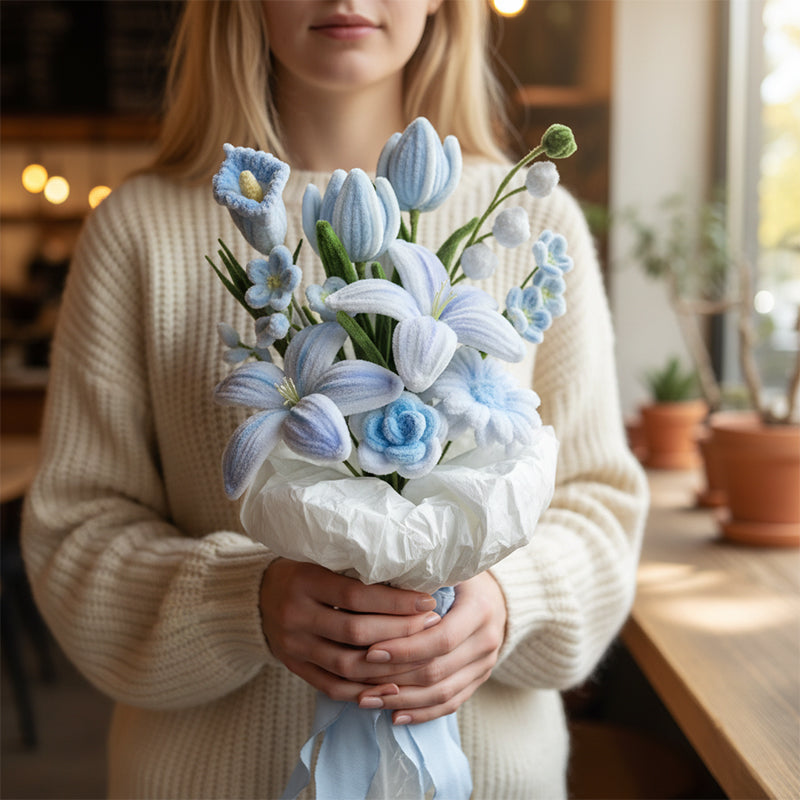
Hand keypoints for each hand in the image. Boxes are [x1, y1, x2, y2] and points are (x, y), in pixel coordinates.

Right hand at [259, 559, 440, 701]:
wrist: (257, 595)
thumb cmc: (303, 571)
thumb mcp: (322, 561)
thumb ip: (356, 570)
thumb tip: (411, 579)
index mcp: (305, 581)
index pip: (357, 595)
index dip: (395, 601)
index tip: (427, 601)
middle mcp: (297, 614)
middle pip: (355, 632)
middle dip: (399, 632)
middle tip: (431, 626)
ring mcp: (293, 645)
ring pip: (346, 665)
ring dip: (388, 666)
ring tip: (420, 659)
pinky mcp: (294, 667)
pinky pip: (332, 686)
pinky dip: (363, 690)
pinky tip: (391, 687)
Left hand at [356, 571, 506, 724]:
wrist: (496, 594)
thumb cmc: (460, 576)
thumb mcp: (445, 570)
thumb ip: (419, 583)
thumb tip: (375, 591)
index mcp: (480, 610)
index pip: (440, 639)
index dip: (405, 649)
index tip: (371, 651)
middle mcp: (487, 641)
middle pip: (438, 670)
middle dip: (395, 679)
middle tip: (358, 683)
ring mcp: (485, 665)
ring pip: (443, 693)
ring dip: (403, 701)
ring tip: (368, 701)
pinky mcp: (479, 680)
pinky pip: (451, 704)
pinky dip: (422, 713)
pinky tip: (394, 716)